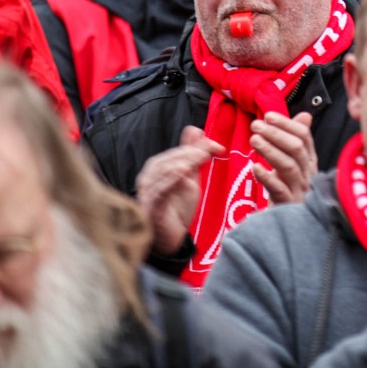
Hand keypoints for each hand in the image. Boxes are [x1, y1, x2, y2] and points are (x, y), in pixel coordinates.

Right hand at [135, 125, 223, 254]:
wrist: (171, 238)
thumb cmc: (177, 207)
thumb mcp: (189, 178)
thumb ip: (191, 155)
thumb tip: (195, 129)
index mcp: (157, 168)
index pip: (176, 151)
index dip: (197, 146)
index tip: (219, 147)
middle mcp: (148, 178)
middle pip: (169, 159)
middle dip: (191, 152)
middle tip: (211, 150)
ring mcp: (147, 192)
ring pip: (163, 171)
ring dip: (183, 161)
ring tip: (201, 157)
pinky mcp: (150, 207)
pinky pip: (159, 191)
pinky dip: (170, 180)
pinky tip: (183, 173)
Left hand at [250, 111, 318, 204]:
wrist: (290, 224)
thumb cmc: (290, 189)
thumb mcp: (295, 163)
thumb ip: (298, 139)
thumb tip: (305, 115)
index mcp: (309, 161)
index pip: (303, 137)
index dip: (286, 124)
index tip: (268, 116)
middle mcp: (308, 173)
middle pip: (296, 149)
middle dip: (276, 134)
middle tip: (256, 125)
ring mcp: (299, 190)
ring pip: (289, 166)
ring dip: (270, 150)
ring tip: (253, 140)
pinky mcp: (288, 205)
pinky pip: (279, 190)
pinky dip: (267, 178)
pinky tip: (255, 168)